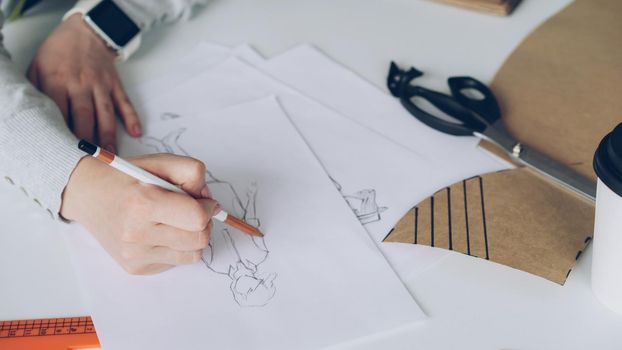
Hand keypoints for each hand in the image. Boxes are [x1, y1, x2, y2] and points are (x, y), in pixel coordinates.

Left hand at [27, 14, 141, 152]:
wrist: (85, 32)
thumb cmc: (58, 53)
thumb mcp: (38, 68)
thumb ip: (37, 92)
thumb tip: (38, 119)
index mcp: (58, 82)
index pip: (61, 113)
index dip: (63, 134)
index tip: (65, 152)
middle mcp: (81, 85)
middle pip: (85, 117)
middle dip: (87, 141)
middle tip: (90, 161)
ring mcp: (101, 85)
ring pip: (106, 115)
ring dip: (108, 136)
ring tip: (111, 155)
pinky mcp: (115, 85)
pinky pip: (125, 103)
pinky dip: (132, 118)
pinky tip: (136, 132)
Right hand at [61, 154, 216, 274]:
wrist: (87, 195)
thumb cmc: (125, 178)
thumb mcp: (159, 162)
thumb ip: (192, 172)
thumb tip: (210, 200)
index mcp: (143, 204)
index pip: (198, 218)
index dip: (207, 207)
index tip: (202, 199)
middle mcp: (136, 234)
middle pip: (199, 240)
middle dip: (204, 223)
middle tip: (192, 210)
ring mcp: (135, 255)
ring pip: (193, 255)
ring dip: (193, 237)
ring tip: (176, 221)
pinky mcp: (135, 267)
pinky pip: (176, 262)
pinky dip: (176, 247)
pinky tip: (160, 232)